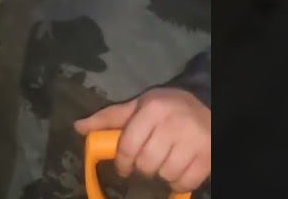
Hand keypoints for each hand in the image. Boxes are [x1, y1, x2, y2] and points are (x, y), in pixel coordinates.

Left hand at [74, 87, 209, 193]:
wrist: (209, 104)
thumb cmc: (168, 107)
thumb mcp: (139, 105)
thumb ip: (109, 118)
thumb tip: (78, 127)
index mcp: (153, 109)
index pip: (128, 146)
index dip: (122, 162)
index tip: (123, 167)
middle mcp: (173, 124)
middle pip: (146, 163)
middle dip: (142, 167)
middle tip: (146, 162)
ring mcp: (193, 141)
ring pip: (165, 174)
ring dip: (161, 174)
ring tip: (164, 162)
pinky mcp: (207, 157)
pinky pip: (185, 182)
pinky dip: (178, 182)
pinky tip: (178, 169)